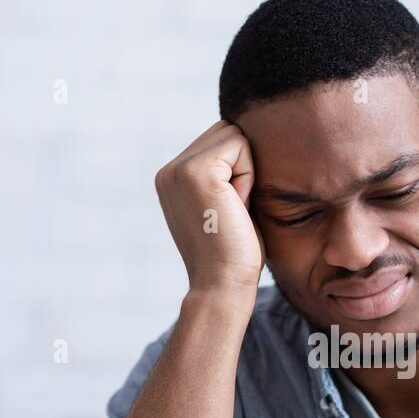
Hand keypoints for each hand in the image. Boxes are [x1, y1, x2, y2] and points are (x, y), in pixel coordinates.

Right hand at [154, 120, 264, 300]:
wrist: (223, 285)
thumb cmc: (234, 254)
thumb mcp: (223, 206)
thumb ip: (224, 174)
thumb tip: (245, 142)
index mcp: (172, 178)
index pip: (218, 143)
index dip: (238, 172)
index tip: (229, 211)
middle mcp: (169, 170)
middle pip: (226, 132)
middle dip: (242, 167)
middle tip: (234, 210)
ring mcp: (178, 169)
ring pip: (234, 136)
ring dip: (246, 172)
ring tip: (234, 208)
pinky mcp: (195, 170)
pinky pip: (240, 146)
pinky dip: (248, 177)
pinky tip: (237, 206)